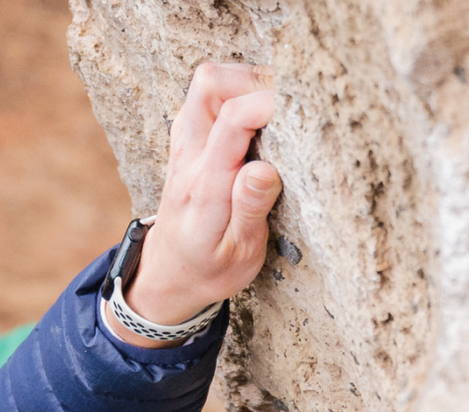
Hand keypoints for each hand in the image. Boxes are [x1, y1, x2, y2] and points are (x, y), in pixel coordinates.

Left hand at [108, 62, 281, 332]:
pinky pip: (204, 97)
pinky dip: (232, 92)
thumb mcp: (239, 255)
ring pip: (206, 83)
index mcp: (206, 186)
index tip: (299, 110)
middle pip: (210, 84)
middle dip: (253, 79)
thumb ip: (250, 210)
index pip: (232, 120)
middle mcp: (189, 157)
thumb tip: (264, 169)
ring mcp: (183, 145)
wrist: (169, 276)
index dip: (269, 102)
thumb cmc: (209, 269)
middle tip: (284, 103)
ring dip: (243, 83)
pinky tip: (253, 117)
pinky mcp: (185, 141)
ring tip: (273, 108)